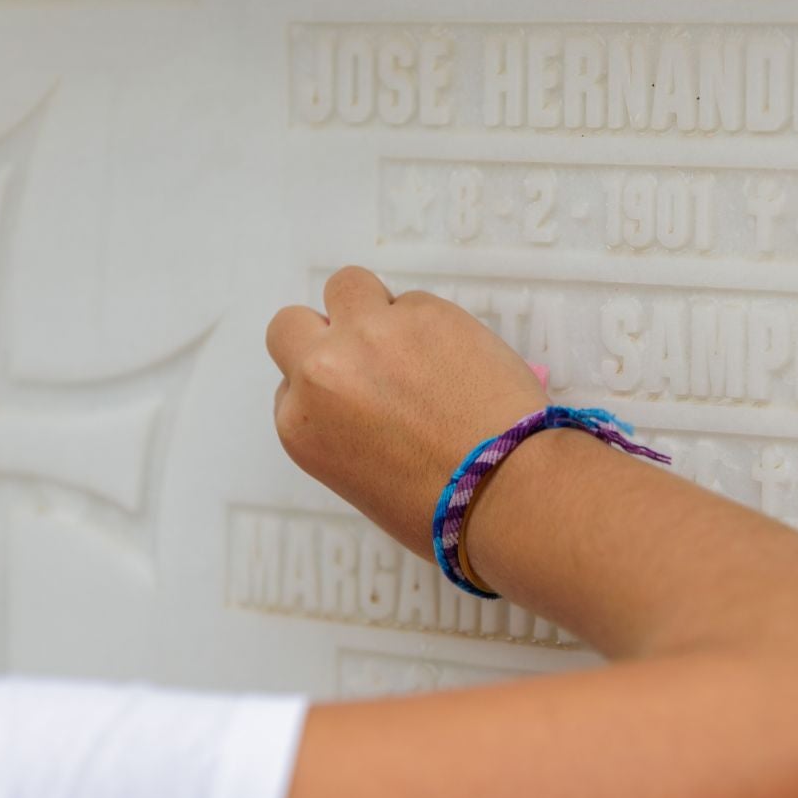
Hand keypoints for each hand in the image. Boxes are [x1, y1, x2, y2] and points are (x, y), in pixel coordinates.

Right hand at [267, 266, 547, 555]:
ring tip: (413, 344)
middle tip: (370, 359)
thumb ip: (346, 431)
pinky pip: (414, 302)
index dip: (327, 386)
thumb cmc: (440, 511)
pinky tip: (461, 360)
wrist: (506, 489)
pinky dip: (431, 324)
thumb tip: (372, 403)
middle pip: (291, 325)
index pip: (292, 385)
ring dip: (370, 308)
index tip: (357, 398)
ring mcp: (370, 333)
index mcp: (301, 425)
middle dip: (325, 336)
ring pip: (346, 286)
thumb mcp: (363, 482)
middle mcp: (321, 371)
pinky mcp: (423, 311)